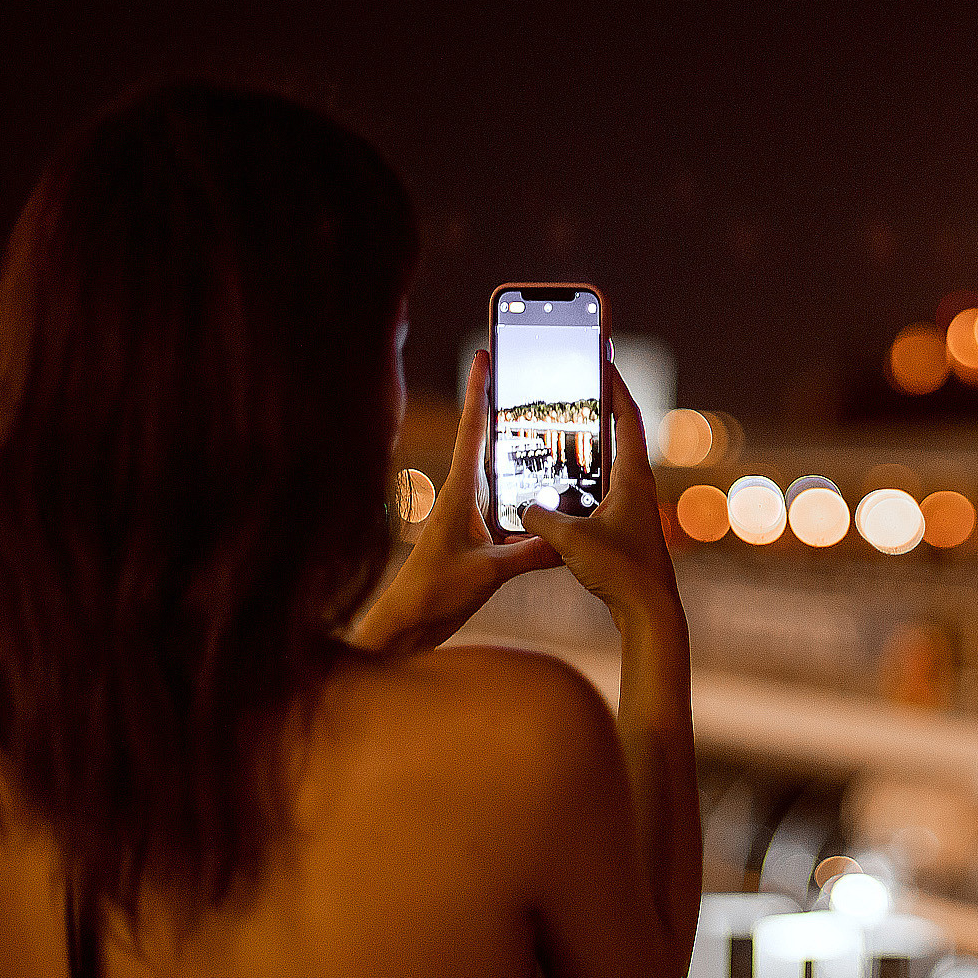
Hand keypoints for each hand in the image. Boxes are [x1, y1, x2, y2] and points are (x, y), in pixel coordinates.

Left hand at [347, 350, 558, 656]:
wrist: (408, 625)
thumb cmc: (434, 595)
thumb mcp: (487, 573)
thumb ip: (528, 554)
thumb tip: (568, 541)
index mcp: (459, 493)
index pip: (472, 430)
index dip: (479, 390)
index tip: (485, 353)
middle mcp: (463, 496)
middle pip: (485, 438)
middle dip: (501, 404)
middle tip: (522, 371)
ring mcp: (470, 515)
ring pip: (499, 470)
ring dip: (516, 445)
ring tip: (544, 419)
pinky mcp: (478, 537)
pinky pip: (508, 503)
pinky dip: (527, 489)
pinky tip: (549, 488)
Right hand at [519, 360, 681, 631]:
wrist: (649, 614)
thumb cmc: (621, 572)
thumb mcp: (570, 540)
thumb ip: (541, 517)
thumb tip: (522, 507)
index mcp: (633, 478)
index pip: (627, 418)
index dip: (615, 387)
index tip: (603, 362)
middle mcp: (638, 489)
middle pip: (621, 437)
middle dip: (602, 412)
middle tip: (580, 391)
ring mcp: (634, 510)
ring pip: (611, 467)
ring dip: (593, 449)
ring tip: (565, 434)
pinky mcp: (626, 530)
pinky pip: (603, 494)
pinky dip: (586, 482)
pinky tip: (562, 490)